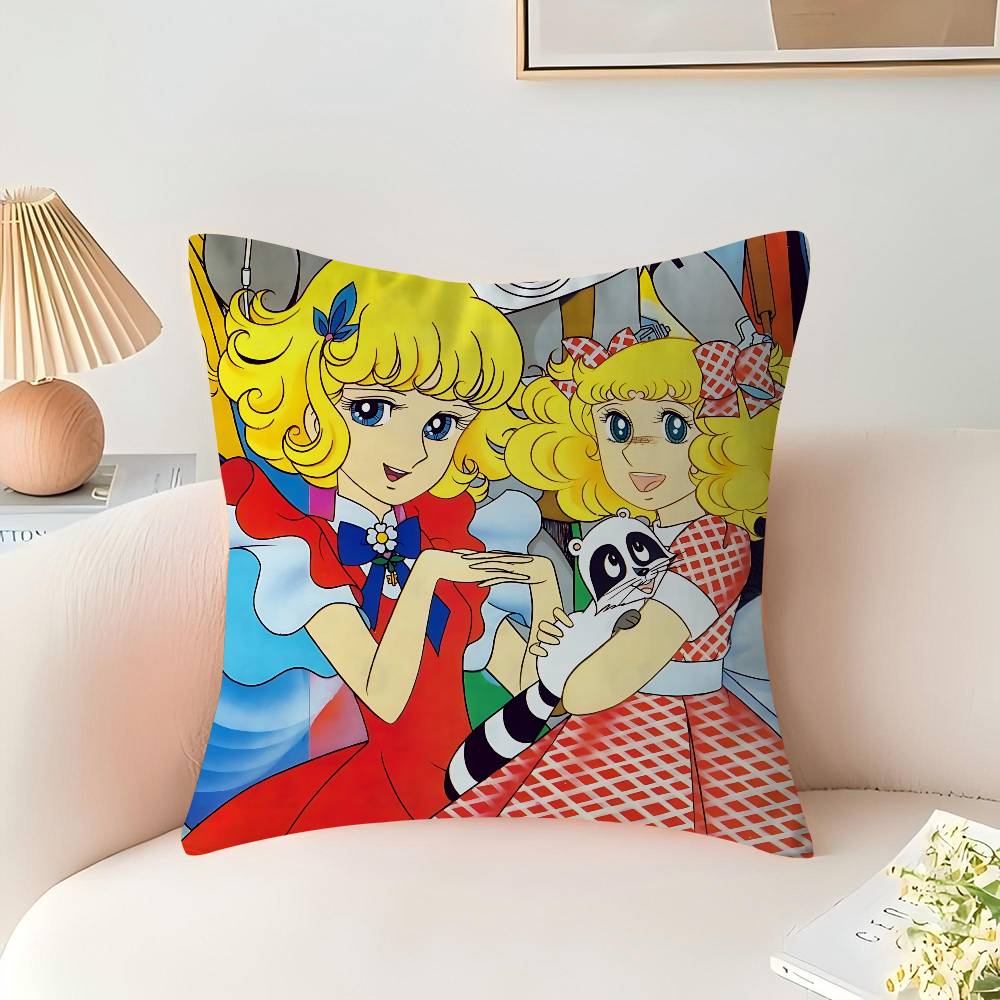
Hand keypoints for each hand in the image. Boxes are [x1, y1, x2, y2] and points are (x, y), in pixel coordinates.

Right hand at [412, 548, 532, 587]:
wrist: (437, 564)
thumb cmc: (445, 568)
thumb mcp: (458, 571)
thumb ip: (465, 572)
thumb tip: (468, 576)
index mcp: (481, 559)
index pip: (499, 559)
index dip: (511, 560)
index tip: (522, 562)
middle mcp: (485, 560)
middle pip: (506, 560)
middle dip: (520, 562)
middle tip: (534, 562)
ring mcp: (484, 565)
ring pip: (506, 567)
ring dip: (520, 569)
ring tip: (532, 572)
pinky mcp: (481, 570)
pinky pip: (500, 574)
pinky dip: (512, 576)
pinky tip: (522, 579)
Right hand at [533, 604, 626, 696]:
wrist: (575, 682)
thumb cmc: (590, 659)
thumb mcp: (602, 643)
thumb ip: (615, 628)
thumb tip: (633, 615)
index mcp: (574, 631)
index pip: (563, 615)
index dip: (564, 617)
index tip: (571, 625)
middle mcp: (562, 635)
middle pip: (551, 620)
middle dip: (554, 625)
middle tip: (563, 635)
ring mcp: (553, 644)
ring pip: (542, 629)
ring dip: (547, 634)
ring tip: (556, 643)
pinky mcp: (545, 655)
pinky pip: (536, 646)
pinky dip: (539, 648)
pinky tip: (545, 653)